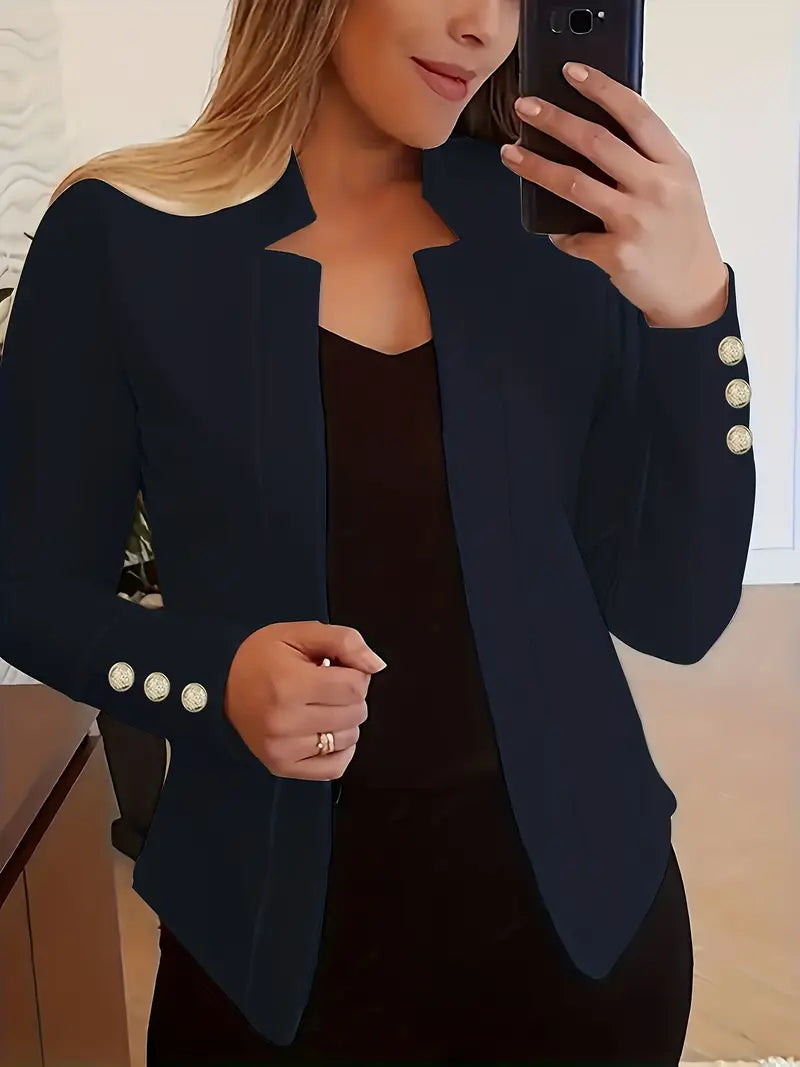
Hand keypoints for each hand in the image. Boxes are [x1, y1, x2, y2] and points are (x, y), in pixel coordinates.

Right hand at [223, 620, 386, 779]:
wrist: (219, 684)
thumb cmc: (262, 657)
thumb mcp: (299, 633)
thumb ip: (344, 641)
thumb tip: (377, 666)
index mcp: (290, 684)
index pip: (356, 687)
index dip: (356, 673)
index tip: (337, 668)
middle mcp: (285, 721)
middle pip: (356, 713)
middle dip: (351, 696)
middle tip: (326, 686)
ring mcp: (282, 748)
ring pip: (349, 739)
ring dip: (345, 721)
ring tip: (321, 706)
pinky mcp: (282, 766)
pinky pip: (335, 768)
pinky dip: (340, 749)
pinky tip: (325, 731)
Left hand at [500, 62, 728, 327]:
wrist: (693, 288)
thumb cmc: (679, 232)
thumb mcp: (677, 184)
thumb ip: (644, 158)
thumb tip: (586, 134)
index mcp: (672, 163)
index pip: (634, 113)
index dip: (600, 88)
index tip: (570, 73)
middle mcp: (656, 187)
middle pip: (595, 141)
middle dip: (554, 119)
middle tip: (524, 107)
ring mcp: (636, 220)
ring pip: (573, 183)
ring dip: (536, 167)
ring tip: (511, 153)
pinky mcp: (617, 253)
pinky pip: (573, 237)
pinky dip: (560, 234)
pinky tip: (558, 231)